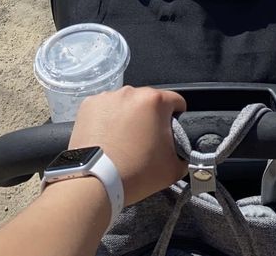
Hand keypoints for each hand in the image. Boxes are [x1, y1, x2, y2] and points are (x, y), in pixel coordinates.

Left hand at [69, 86, 187, 205]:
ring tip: (123, 140)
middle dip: (151, 116)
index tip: (170, 133)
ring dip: (129, 115)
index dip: (177, 118)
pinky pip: (106, 107)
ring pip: (127, 103)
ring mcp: (108, 96)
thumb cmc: (136, 173)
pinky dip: (108, 118)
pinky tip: (107, 137)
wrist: (94, 183)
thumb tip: (184, 150)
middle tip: (145, 141)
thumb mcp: (174, 168)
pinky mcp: (89, 104)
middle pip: (149, 100)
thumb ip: (186, 154)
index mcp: (155, 100)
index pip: (177, 101)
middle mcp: (131, 91)